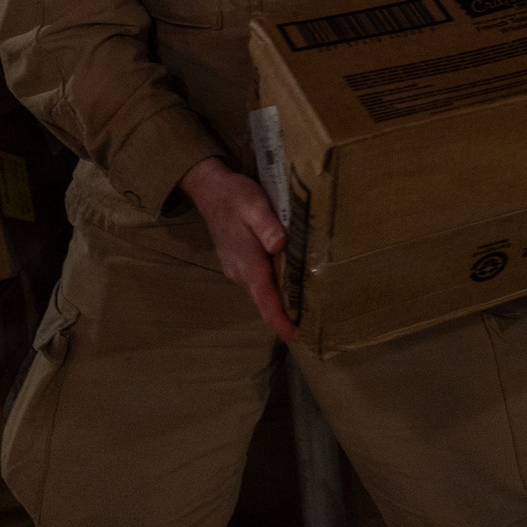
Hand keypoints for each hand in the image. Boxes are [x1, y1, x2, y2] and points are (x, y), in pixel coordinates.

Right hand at [180, 157, 295, 342]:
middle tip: (316, 320)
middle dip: (287, 314)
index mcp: (247, 262)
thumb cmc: (234, 195)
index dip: (280, 321)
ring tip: (310, 304)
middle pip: (266, 301)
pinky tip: (292, 280)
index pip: (265, 300)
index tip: (296, 337)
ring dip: (282, 300)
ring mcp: (238, 269)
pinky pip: (259, 282)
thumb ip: (267, 225)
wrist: (209, 190)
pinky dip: (275, 286)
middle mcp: (241, 272)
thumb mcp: (253, 203)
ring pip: (263, 291)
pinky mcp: (239, 263)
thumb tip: (280, 245)